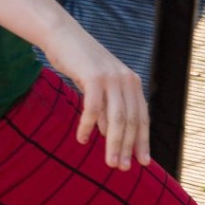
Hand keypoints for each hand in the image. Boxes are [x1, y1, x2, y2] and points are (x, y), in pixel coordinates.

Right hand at [44, 25, 149, 171]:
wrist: (62, 36)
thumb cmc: (79, 62)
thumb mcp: (97, 86)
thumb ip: (106, 107)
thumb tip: (107, 133)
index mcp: (132, 82)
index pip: (142, 118)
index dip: (142, 141)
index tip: (142, 163)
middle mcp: (126, 80)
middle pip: (131, 121)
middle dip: (127, 148)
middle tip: (121, 168)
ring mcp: (111, 78)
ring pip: (116, 119)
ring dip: (113, 144)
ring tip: (108, 162)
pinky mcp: (94, 77)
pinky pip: (93, 109)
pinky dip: (88, 126)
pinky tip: (83, 139)